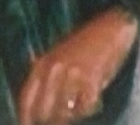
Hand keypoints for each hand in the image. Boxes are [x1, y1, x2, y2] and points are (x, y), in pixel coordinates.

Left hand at [18, 6, 137, 124]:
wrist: (113, 24)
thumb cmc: (88, 40)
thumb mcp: (59, 54)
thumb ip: (47, 76)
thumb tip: (40, 107)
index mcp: (42, 63)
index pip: (26, 99)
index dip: (26, 118)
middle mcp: (53, 71)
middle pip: (43, 111)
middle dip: (52, 120)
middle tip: (64, 118)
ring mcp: (71, 75)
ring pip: (64, 113)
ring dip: (73, 115)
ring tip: (81, 107)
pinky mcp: (90, 79)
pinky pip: (85, 107)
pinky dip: (90, 108)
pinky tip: (95, 101)